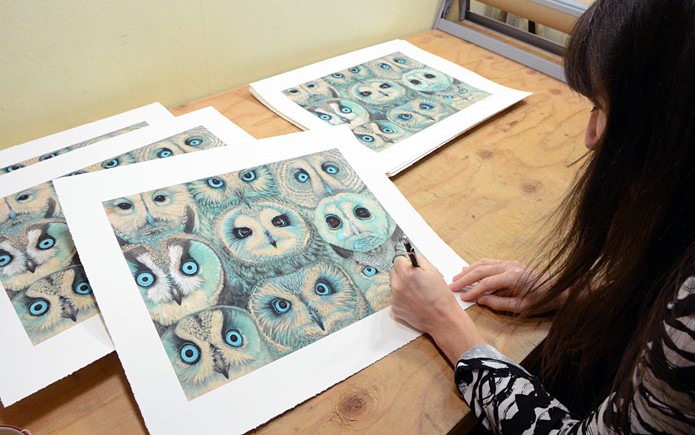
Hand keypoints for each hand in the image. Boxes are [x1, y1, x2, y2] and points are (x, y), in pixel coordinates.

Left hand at [390, 256, 484, 363]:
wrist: (442, 319)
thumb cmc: (441, 296)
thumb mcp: (433, 272)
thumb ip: (419, 260)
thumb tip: (410, 255)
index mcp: (408, 273)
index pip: (398, 260)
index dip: (406, 263)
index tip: (412, 268)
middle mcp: (398, 284)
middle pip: (393, 272)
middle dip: (402, 273)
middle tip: (415, 280)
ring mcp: (395, 297)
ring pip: (394, 285)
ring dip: (402, 285)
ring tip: (416, 293)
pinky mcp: (395, 308)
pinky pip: (395, 298)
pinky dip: (402, 298)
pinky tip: (414, 301)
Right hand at [449, 259, 565, 313]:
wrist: (559, 288)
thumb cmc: (542, 300)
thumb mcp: (521, 307)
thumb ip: (499, 303)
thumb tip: (481, 300)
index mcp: (513, 277)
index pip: (486, 283)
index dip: (473, 290)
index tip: (463, 298)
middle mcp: (509, 266)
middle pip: (481, 270)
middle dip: (465, 279)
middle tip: (451, 286)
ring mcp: (509, 263)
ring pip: (483, 264)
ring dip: (468, 271)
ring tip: (456, 278)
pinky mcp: (510, 263)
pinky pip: (489, 262)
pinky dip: (476, 266)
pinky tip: (468, 269)